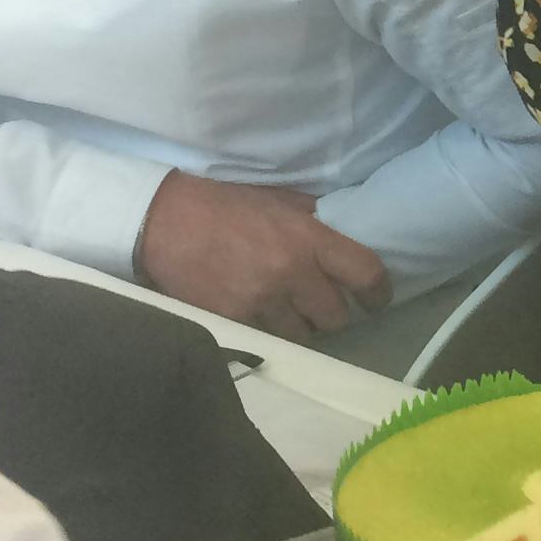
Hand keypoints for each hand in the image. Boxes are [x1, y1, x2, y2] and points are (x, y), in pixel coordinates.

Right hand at [133, 172, 389, 341]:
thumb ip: (312, 219)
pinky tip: (261, 319)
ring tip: (289, 314)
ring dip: (301, 328)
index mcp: (307, 238)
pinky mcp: (233, 322)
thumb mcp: (277, 199)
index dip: (379, 293)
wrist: (162, 221)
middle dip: (332, 313)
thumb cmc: (223, 205)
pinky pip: (267, 341)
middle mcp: (290, 274)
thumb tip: (342, 230)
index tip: (376, 299)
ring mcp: (261, 302)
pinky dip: (269, 334)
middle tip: (321, 305)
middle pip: (336, 317)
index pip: (365, 274)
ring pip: (302, 337)